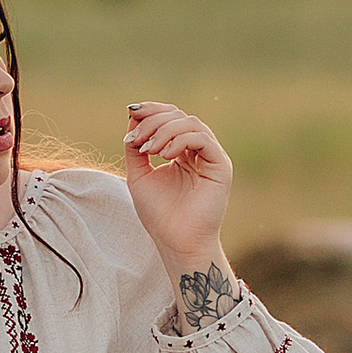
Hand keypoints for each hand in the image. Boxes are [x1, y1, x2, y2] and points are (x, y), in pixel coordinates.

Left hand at [120, 101, 232, 279]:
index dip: (151, 110)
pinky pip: (203, 139)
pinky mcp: (221, 166)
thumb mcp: (139, 175)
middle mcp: (198, 151)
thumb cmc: (160, 214)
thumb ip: (135, 147)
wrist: (177, 242)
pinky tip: (164, 155)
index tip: (130, 112)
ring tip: (149, 150)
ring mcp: (211, 157)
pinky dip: (181, 140)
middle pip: (179, 116)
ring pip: (191, 123)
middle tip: (137, 138)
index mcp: (181, 151)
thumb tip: (132, 118)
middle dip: (154, 120)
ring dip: (165, 130)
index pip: (169, 117)